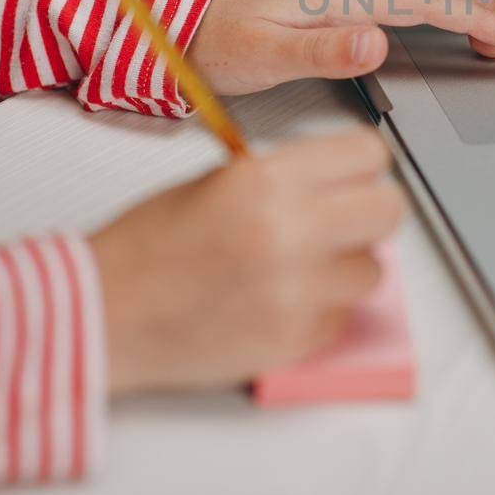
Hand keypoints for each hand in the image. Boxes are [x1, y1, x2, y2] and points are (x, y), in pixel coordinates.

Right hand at [90, 128, 404, 393]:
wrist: (104, 313)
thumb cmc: (148, 247)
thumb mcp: (215, 182)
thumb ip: (283, 178)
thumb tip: (337, 183)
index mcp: (268, 182)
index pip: (368, 154)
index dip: (363, 164)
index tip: (355, 174)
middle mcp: (291, 232)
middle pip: (389, 210)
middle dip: (368, 212)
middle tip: (343, 220)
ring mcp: (297, 291)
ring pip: (372, 270)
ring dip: (346, 266)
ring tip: (301, 266)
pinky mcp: (294, 340)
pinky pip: (341, 317)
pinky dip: (320, 309)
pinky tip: (279, 300)